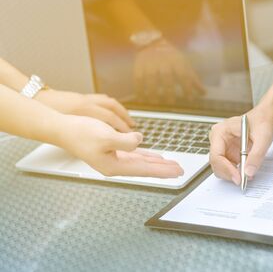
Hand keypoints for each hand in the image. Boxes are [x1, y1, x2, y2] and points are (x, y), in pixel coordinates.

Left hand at [36, 90, 133, 131]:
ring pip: (109, 102)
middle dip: (125, 118)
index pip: (110, 118)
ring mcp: (86, 98)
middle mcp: (88, 103)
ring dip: (120, 110)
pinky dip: (111, 105)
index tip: (128, 135)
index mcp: (85, 111)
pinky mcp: (82, 96)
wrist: (36, 99)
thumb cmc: (50, 114)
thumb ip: (86, 132)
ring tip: (127, 118)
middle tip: (133, 127)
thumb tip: (100, 139)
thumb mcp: (69, 127)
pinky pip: (102, 99)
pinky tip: (113, 110)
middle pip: (113, 109)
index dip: (122, 127)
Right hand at [59, 115, 182, 176]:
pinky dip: (145, 155)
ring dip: (156, 163)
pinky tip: (153, 156)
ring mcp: (113, 159)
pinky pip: (134, 155)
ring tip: (171, 164)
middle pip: (145, 168)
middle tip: (180, 169)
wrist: (63, 129)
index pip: (145, 170)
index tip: (177, 172)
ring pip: (141, 162)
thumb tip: (140, 140)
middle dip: (163, 169)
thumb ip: (125, 141)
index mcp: (114, 166)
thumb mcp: (105, 136)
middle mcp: (115, 165)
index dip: (163, 171)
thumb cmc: (80, 133)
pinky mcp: (112, 151)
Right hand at [133, 39, 204, 103]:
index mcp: (177, 61)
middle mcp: (164, 62)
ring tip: (155, 102)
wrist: (152, 42)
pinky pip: (138, 78)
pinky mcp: (139, 65)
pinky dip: (139, 89)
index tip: (189, 99)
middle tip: (171, 102)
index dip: (187, 87)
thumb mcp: (184, 64)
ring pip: (151, 78)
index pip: (183, 75)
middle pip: (166, 76)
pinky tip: (141, 98)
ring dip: (152, 91)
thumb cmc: (172, 57)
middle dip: (169, 90)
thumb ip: (193, 79)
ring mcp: (150, 63)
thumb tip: (203, 93)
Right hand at [209, 106, 272, 184]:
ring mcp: (223, 147)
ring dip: (232, 174)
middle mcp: (218, 139)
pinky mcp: (229, 153)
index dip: (226, 169)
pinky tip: (246, 172)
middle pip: (216, 163)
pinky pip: (228, 166)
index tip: (238, 178)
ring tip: (246, 176)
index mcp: (221, 132)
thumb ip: (256, 156)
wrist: (266, 118)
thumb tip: (248, 172)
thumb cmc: (262, 121)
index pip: (216, 155)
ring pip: (221, 167)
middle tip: (242, 180)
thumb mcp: (263, 138)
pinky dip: (236, 172)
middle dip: (229, 173)